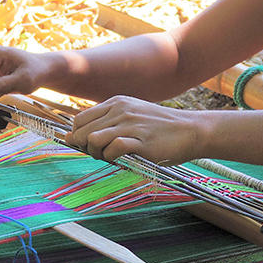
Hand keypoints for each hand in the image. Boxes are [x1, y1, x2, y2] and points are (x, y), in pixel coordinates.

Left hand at [67, 95, 201, 164]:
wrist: (190, 130)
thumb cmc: (159, 128)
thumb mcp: (131, 116)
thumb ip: (104, 124)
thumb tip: (72, 138)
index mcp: (116, 103)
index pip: (79, 119)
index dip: (79, 136)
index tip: (91, 146)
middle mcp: (120, 110)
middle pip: (82, 131)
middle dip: (85, 148)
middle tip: (101, 154)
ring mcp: (130, 125)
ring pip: (93, 140)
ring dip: (97, 154)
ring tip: (110, 157)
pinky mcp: (141, 141)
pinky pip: (113, 149)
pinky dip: (112, 158)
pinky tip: (123, 159)